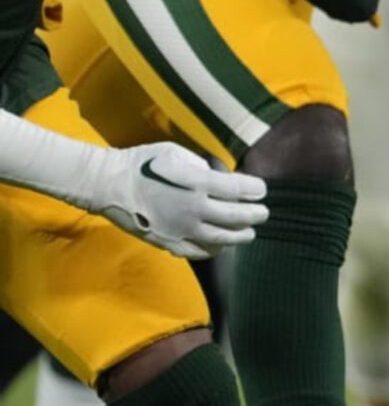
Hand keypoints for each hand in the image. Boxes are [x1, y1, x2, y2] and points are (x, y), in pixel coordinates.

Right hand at [96, 143, 267, 259]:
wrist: (107, 185)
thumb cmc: (142, 163)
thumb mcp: (177, 154)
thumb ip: (203, 167)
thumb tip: (221, 177)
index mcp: (199, 183)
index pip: (241, 189)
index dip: (256, 190)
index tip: (260, 190)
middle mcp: (195, 208)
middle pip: (238, 216)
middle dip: (256, 214)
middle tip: (263, 213)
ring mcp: (182, 228)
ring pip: (223, 238)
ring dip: (241, 235)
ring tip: (249, 232)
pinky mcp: (169, 242)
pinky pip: (200, 251)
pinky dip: (215, 249)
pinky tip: (221, 245)